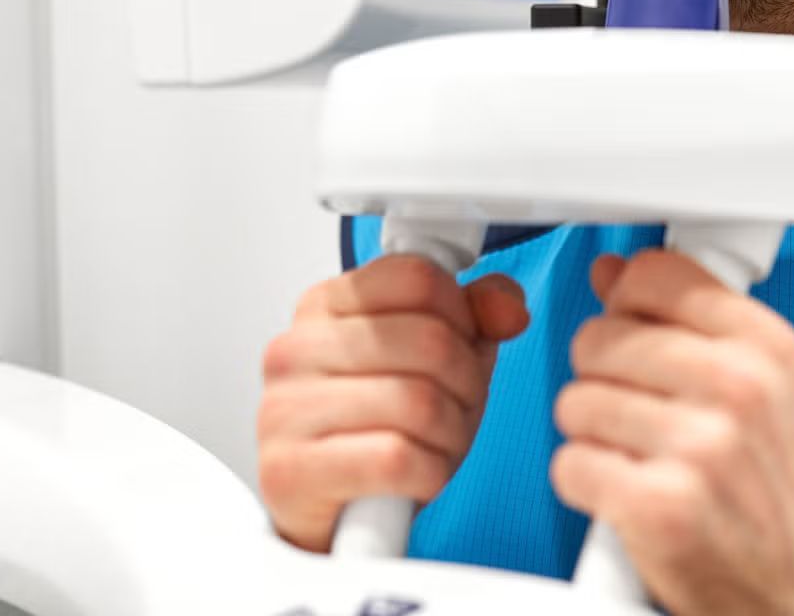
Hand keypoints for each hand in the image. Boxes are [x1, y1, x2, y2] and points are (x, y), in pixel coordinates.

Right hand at [257, 254, 528, 552]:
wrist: (334, 514)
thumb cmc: (379, 429)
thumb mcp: (438, 361)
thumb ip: (478, 316)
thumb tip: (507, 310)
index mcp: (324, 305)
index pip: (418, 279)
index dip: (462, 317)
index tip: (460, 345)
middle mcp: (295, 349)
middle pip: (430, 340)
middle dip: (467, 382)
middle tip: (458, 406)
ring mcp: (285, 409)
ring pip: (419, 401)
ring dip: (452, 432)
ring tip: (438, 442)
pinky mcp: (290, 472)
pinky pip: (396, 458)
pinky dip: (430, 473)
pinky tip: (419, 475)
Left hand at [551, 249, 793, 615]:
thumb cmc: (779, 492)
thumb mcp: (766, 388)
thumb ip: (690, 322)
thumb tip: (611, 272)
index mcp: (768, 346)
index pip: (653, 275)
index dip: (627, 304)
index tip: (634, 331)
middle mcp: (739, 388)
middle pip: (600, 336)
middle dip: (603, 376)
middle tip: (639, 412)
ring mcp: (700, 447)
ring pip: (576, 400)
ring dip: (592, 433)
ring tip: (637, 455)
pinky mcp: (658, 505)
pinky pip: (570, 463)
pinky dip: (586, 483)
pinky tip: (625, 492)